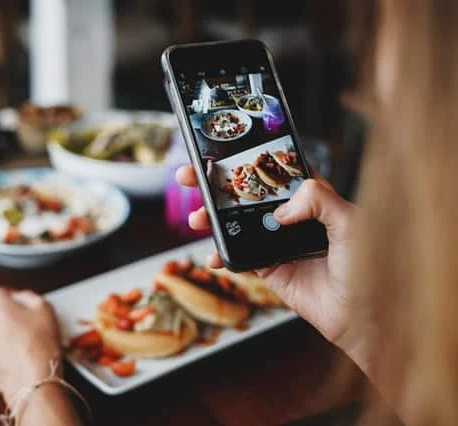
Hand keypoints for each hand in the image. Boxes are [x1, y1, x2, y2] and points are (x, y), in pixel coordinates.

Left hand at [0, 283, 61, 404]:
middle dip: (0, 314)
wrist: (32, 377)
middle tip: (22, 321)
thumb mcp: (43, 306)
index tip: (19, 303)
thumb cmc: (37, 342)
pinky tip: (15, 354)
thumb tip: (20, 298)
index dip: (8, 295)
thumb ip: (26, 295)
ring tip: (20, 340)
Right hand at [175, 166, 367, 368]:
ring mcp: (277, 242)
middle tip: (189, 176)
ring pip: (236, 223)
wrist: (363, 317)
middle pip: (246, 193)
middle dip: (214, 184)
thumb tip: (281, 209)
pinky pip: (238, 257)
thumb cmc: (370, 268)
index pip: (274, 169)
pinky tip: (211, 256)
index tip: (219, 151)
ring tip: (196, 218)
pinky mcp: (269, 268)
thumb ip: (320, 200)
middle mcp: (292, 216)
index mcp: (312, 197)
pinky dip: (220, 256)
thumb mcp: (352, 223)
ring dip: (211, 219)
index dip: (247, 158)